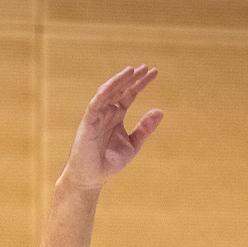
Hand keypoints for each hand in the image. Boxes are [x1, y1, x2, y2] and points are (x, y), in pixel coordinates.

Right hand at [60, 65, 161, 190]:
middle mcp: (106, 112)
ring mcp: (96, 116)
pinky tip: (111, 86)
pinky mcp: (87, 123)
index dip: (141, 83)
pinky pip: (94, 105)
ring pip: (107, 93)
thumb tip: (160, 111)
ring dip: (118, 81)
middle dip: (132, 78)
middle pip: (119, 89)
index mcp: (117, 115)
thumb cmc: (109, 162)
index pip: (129, 94)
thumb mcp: (133, 145)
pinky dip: (102, 95)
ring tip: (131, 71)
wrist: (91, 177)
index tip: (154, 72)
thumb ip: (145, 129)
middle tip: (145, 68)